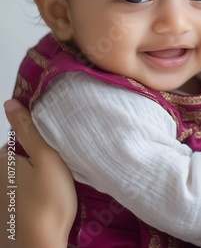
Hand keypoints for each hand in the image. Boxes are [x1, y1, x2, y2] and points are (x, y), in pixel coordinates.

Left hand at [0, 99, 76, 246]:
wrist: (42, 247)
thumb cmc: (49, 200)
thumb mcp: (46, 157)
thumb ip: (29, 129)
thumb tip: (11, 102)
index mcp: (2, 159)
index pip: (21, 140)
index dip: (40, 144)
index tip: (56, 155)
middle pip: (20, 159)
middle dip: (36, 162)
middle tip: (58, 174)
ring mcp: (0, 197)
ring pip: (21, 178)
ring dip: (34, 180)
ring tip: (54, 189)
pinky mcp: (5, 214)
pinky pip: (20, 195)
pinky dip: (30, 197)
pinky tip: (45, 203)